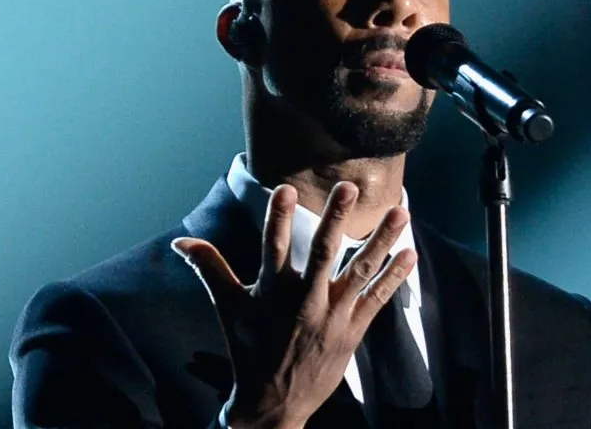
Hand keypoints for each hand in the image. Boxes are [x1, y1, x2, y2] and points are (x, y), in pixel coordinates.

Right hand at [171, 182, 415, 428]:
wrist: (274, 403)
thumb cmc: (248, 348)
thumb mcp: (228, 307)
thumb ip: (209, 268)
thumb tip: (180, 242)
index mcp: (272, 292)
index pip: (274, 247)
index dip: (279, 218)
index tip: (287, 190)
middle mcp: (304, 302)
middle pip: (323, 254)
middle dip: (336, 219)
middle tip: (348, 187)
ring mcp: (332, 317)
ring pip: (360, 272)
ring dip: (382, 241)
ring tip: (401, 211)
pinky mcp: (352, 332)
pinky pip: (377, 299)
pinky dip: (394, 277)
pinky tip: (410, 253)